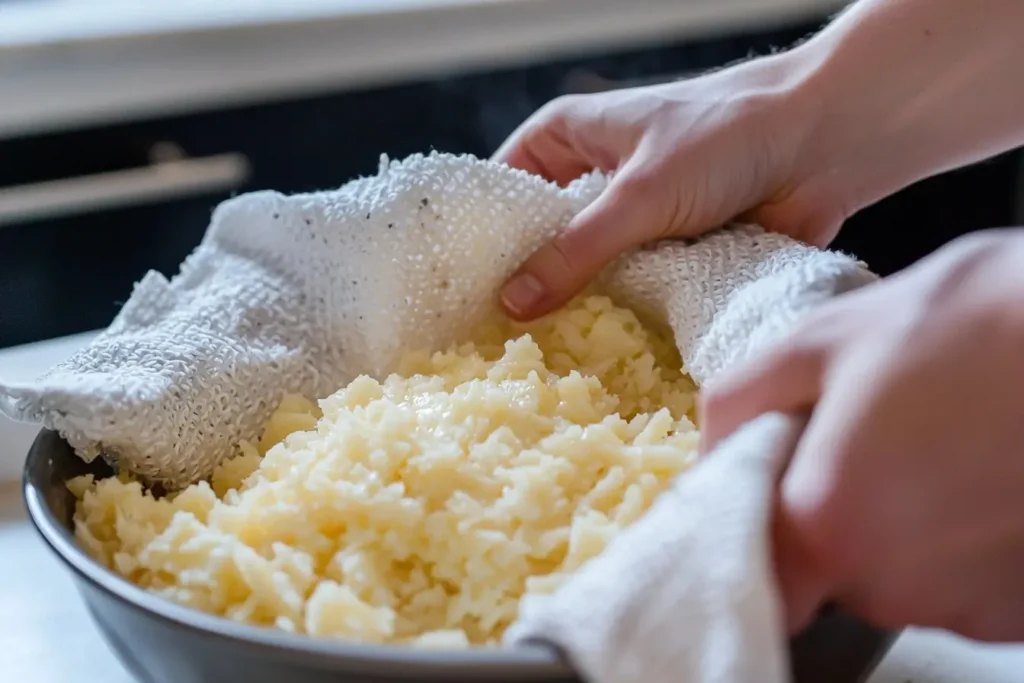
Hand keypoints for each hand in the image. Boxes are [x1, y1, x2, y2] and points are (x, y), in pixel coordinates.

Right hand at [494, 52, 851, 319]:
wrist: (825, 143)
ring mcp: (631, 217)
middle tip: (495, 339)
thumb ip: (576, 250)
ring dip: (577, 305)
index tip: (459, 293)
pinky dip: (620, 315)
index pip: (502, 190)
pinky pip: (629, 290)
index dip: (482, 239)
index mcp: (567, 137)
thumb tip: (514, 304)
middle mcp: (592, 177)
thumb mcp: (639, 193)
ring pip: (586, 270)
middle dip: (528, 282)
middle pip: (540, 238)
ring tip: (538, 357)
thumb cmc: (727, 136)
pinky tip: (595, 352)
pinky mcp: (667, 251)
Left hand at [700, 229, 1023, 640]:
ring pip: (896, 575)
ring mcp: (965, 604)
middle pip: (828, 568)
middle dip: (835, 508)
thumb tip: (709, 449)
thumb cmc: (981, 323)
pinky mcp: (1018, 608)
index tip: (773, 488)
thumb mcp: (829, 336)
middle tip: (870, 438)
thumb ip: (744, 400)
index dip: (758, 527)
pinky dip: (959, 539)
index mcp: (827, 522)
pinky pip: (959, 582)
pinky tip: (980, 474)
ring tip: (938, 446)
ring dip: (903, 524)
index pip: (756, 569)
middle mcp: (893, 584)